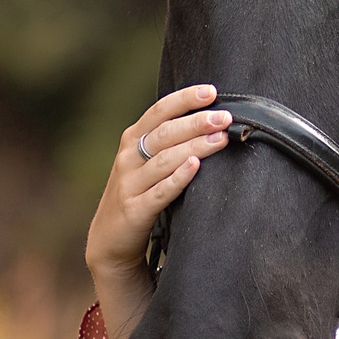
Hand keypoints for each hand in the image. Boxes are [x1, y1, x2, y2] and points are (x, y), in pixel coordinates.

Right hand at [85, 86, 232, 338]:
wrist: (111, 249)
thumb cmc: (142, 204)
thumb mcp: (155, 171)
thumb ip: (174, 146)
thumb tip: (216, 123)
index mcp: (132, 144)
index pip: (157, 112)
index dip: (183, 99)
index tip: (212, 89)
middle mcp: (127, 161)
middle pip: (163, 132)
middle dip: (195, 121)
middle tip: (227, 114)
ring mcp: (126, 187)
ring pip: (162, 158)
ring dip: (192, 145)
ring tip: (221, 137)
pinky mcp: (131, 214)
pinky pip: (157, 193)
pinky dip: (176, 178)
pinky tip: (195, 167)